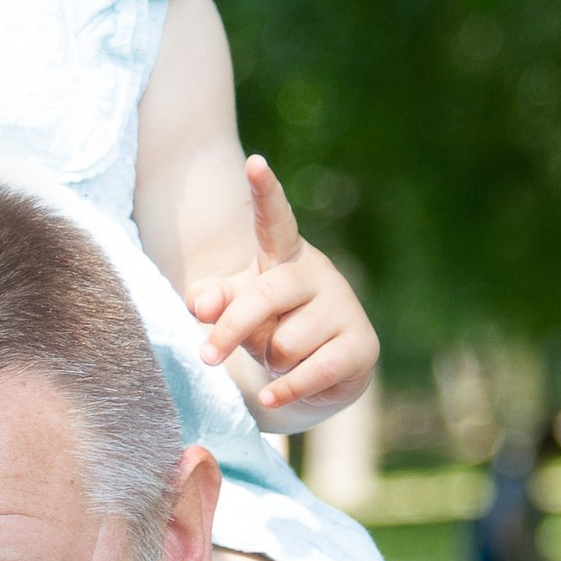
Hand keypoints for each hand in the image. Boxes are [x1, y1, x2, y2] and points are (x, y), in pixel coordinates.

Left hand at [188, 160, 379, 426]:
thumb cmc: (269, 328)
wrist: (317, 374)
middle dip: (233, 329)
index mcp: (284, 256)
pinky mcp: (361, 345)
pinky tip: (272, 397)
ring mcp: (343, 307)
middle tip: (206, 357)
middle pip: (267, 295)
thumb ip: (214, 303)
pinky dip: (283, 390)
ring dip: (269, 362)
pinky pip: (310, 372)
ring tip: (279, 360)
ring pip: (286, 342)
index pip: (275, 220)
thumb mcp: (236, 312)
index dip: (265, 193)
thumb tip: (199, 304)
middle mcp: (317, 274)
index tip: (254, 163)